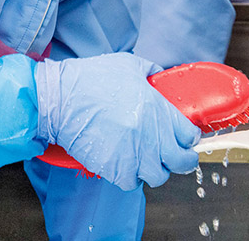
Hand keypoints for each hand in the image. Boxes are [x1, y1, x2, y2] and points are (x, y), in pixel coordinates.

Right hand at [34, 53, 200, 190]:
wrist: (59, 99)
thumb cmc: (90, 79)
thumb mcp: (128, 65)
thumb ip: (150, 71)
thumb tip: (159, 76)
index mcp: (158, 110)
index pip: (190, 136)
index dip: (188, 137)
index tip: (182, 137)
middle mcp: (151, 136)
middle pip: (182, 162)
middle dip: (181, 159)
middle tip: (173, 155)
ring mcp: (133, 155)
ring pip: (159, 176)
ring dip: (154, 169)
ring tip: (144, 159)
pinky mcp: (114, 169)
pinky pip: (133, 183)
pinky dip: (131, 177)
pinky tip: (125, 164)